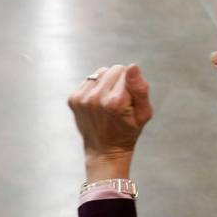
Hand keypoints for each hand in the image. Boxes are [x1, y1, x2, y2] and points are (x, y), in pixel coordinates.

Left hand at [67, 64, 152, 179]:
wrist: (104, 150)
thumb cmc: (128, 132)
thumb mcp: (144, 114)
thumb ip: (140, 89)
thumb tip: (132, 66)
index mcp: (116, 101)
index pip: (126, 70)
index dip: (131, 82)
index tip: (130, 99)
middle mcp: (96, 98)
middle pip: (113, 69)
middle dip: (119, 80)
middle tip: (120, 100)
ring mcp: (82, 99)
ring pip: (100, 73)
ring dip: (107, 82)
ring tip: (109, 101)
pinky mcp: (73, 99)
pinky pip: (89, 80)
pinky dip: (95, 87)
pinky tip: (98, 103)